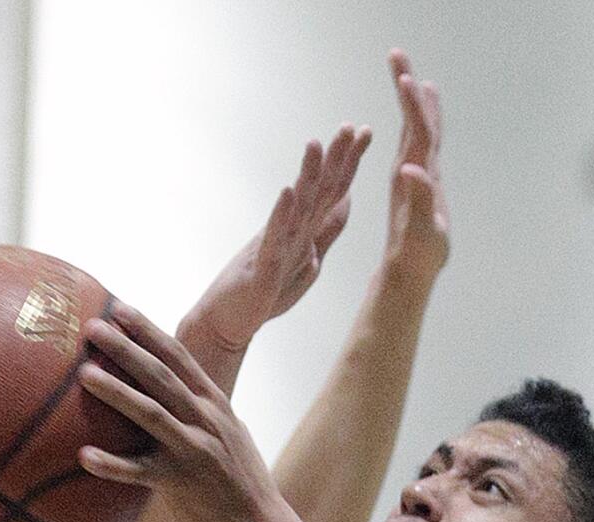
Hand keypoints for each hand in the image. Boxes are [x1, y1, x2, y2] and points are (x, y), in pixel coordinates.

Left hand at [77, 310, 278, 521]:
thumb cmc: (240, 486)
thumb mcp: (228, 436)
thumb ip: (202, 413)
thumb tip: (176, 396)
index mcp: (214, 404)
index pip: (179, 357)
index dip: (148, 331)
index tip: (120, 308)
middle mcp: (205, 420)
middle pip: (160, 375)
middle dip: (125, 347)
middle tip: (91, 326)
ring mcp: (194, 450)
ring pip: (150, 413)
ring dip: (116, 391)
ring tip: (83, 374)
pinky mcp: (181, 484)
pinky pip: (140, 472)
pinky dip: (112, 464)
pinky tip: (83, 456)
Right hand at [183, 124, 371, 357]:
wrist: (228, 323)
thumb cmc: (265, 293)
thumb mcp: (307, 261)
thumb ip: (326, 230)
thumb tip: (348, 199)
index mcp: (305, 231)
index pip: (332, 191)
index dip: (349, 163)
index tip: (364, 131)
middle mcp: (291, 231)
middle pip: (317, 190)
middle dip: (334, 158)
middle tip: (349, 126)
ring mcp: (276, 246)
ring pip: (296, 207)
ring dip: (307, 175)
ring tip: (315, 145)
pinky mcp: (264, 268)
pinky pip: (274, 238)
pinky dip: (282, 214)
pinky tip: (288, 192)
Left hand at [382, 49, 448, 283]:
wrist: (407, 273)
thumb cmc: (417, 258)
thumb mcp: (421, 231)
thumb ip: (418, 199)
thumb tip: (411, 167)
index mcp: (413, 177)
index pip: (414, 133)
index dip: (412, 105)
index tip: (405, 78)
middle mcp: (411, 170)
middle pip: (411, 121)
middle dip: (406, 87)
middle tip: (397, 54)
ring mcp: (413, 175)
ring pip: (415, 130)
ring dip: (413, 101)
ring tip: (412, 74)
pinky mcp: (417, 182)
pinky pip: (420, 145)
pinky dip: (423, 124)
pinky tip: (424, 113)